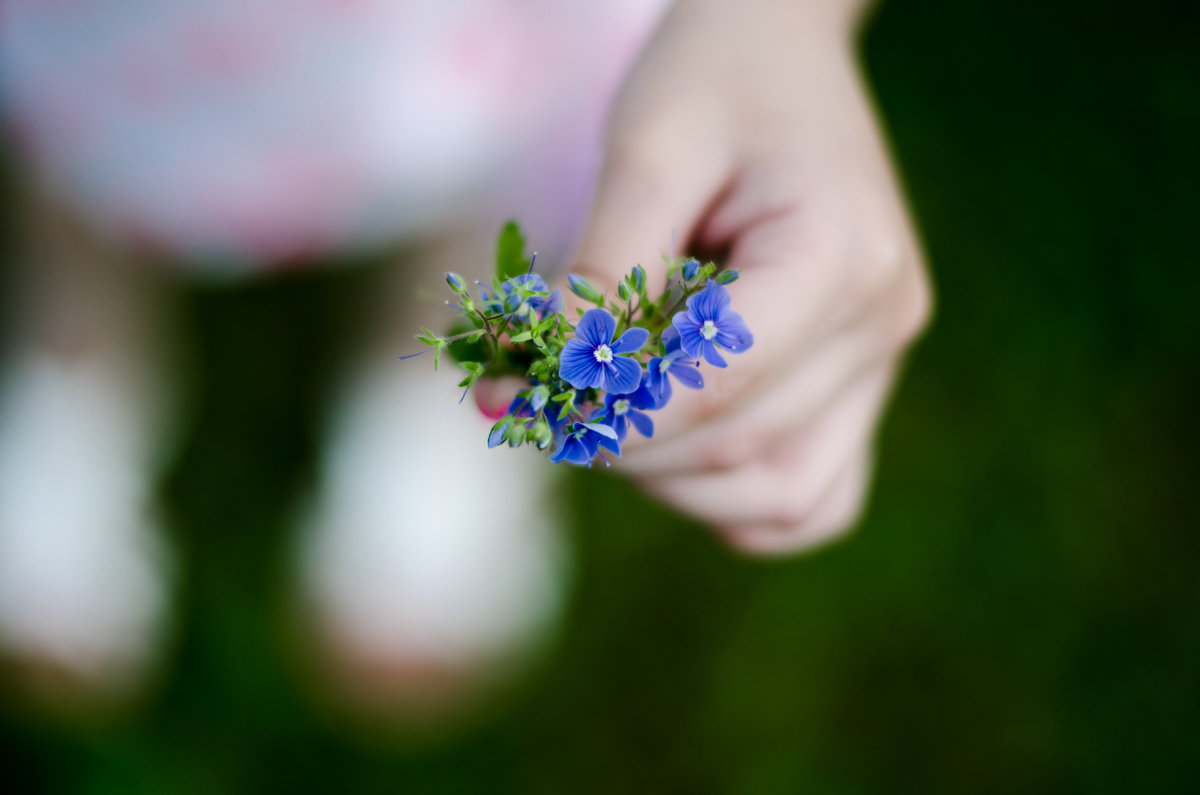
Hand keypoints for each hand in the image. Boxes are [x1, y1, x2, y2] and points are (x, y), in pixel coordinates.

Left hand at [564, 0, 931, 553]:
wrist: (782, 47)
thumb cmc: (713, 79)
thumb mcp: (644, 152)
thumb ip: (599, 274)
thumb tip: (526, 385)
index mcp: (841, 256)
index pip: (716, 384)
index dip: (606, 408)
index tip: (512, 396)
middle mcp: (883, 321)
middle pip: (737, 447)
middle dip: (620, 441)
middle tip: (539, 399)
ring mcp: (882, 359)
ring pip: (781, 493)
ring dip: (674, 479)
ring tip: (606, 411)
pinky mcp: (862, 379)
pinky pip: (813, 493)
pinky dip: (737, 498)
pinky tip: (673, 448)